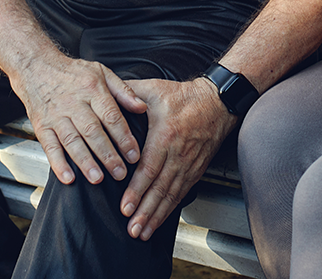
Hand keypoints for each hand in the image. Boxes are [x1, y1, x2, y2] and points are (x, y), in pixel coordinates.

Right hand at [14, 54, 146, 185]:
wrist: (36, 67)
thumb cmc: (73, 73)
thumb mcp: (102, 72)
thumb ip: (123, 90)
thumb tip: (142, 107)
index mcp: (92, 89)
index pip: (111, 116)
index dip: (123, 137)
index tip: (134, 155)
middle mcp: (73, 103)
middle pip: (92, 132)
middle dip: (107, 154)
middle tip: (120, 173)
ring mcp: (56, 116)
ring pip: (72, 141)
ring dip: (85, 162)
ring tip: (98, 179)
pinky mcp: (41, 126)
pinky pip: (49, 146)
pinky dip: (58, 163)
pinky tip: (68, 178)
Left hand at [120, 77, 234, 240]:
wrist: (216, 102)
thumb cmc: (184, 96)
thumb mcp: (153, 89)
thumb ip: (128, 94)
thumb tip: (105, 95)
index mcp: (165, 135)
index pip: (149, 168)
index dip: (137, 190)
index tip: (125, 206)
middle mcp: (178, 154)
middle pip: (160, 188)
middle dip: (145, 211)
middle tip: (132, 229)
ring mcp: (188, 164)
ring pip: (171, 195)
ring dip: (156, 216)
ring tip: (142, 232)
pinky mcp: (195, 170)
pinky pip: (181, 193)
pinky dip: (169, 210)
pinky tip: (158, 221)